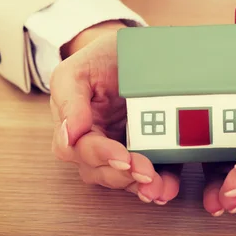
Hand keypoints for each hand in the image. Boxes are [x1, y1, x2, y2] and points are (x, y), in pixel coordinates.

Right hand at [50, 21, 180, 204]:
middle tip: (145, 173)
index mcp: (75, 123)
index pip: (79, 148)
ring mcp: (120, 147)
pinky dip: (159, 183)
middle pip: (100, 170)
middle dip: (123, 175)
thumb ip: (69, 100)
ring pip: (122, 178)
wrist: (135, 47)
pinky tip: (168, 188)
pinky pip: (150, 172)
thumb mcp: (79, 68)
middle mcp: (95, 140)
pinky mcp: (147, 149)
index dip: (100, 155)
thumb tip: (68, 135)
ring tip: (159, 187)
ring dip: (139, 186)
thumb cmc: (103, 56)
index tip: (121, 157)